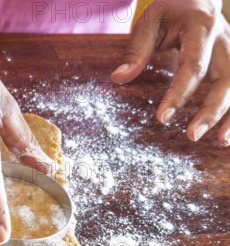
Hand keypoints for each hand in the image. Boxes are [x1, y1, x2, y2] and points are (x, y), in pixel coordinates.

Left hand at [111, 0, 229, 144]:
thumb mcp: (149, 22)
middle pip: (226, 79)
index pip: (193, 66)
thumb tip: (118, 78)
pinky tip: (227, 135)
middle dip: (211, 110)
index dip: (179, 94)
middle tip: (191, 135)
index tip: (162, 118)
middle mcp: (224, 40)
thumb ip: (136, 51)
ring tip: (220, 141)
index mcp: (201, 28)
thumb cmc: (170, 10)